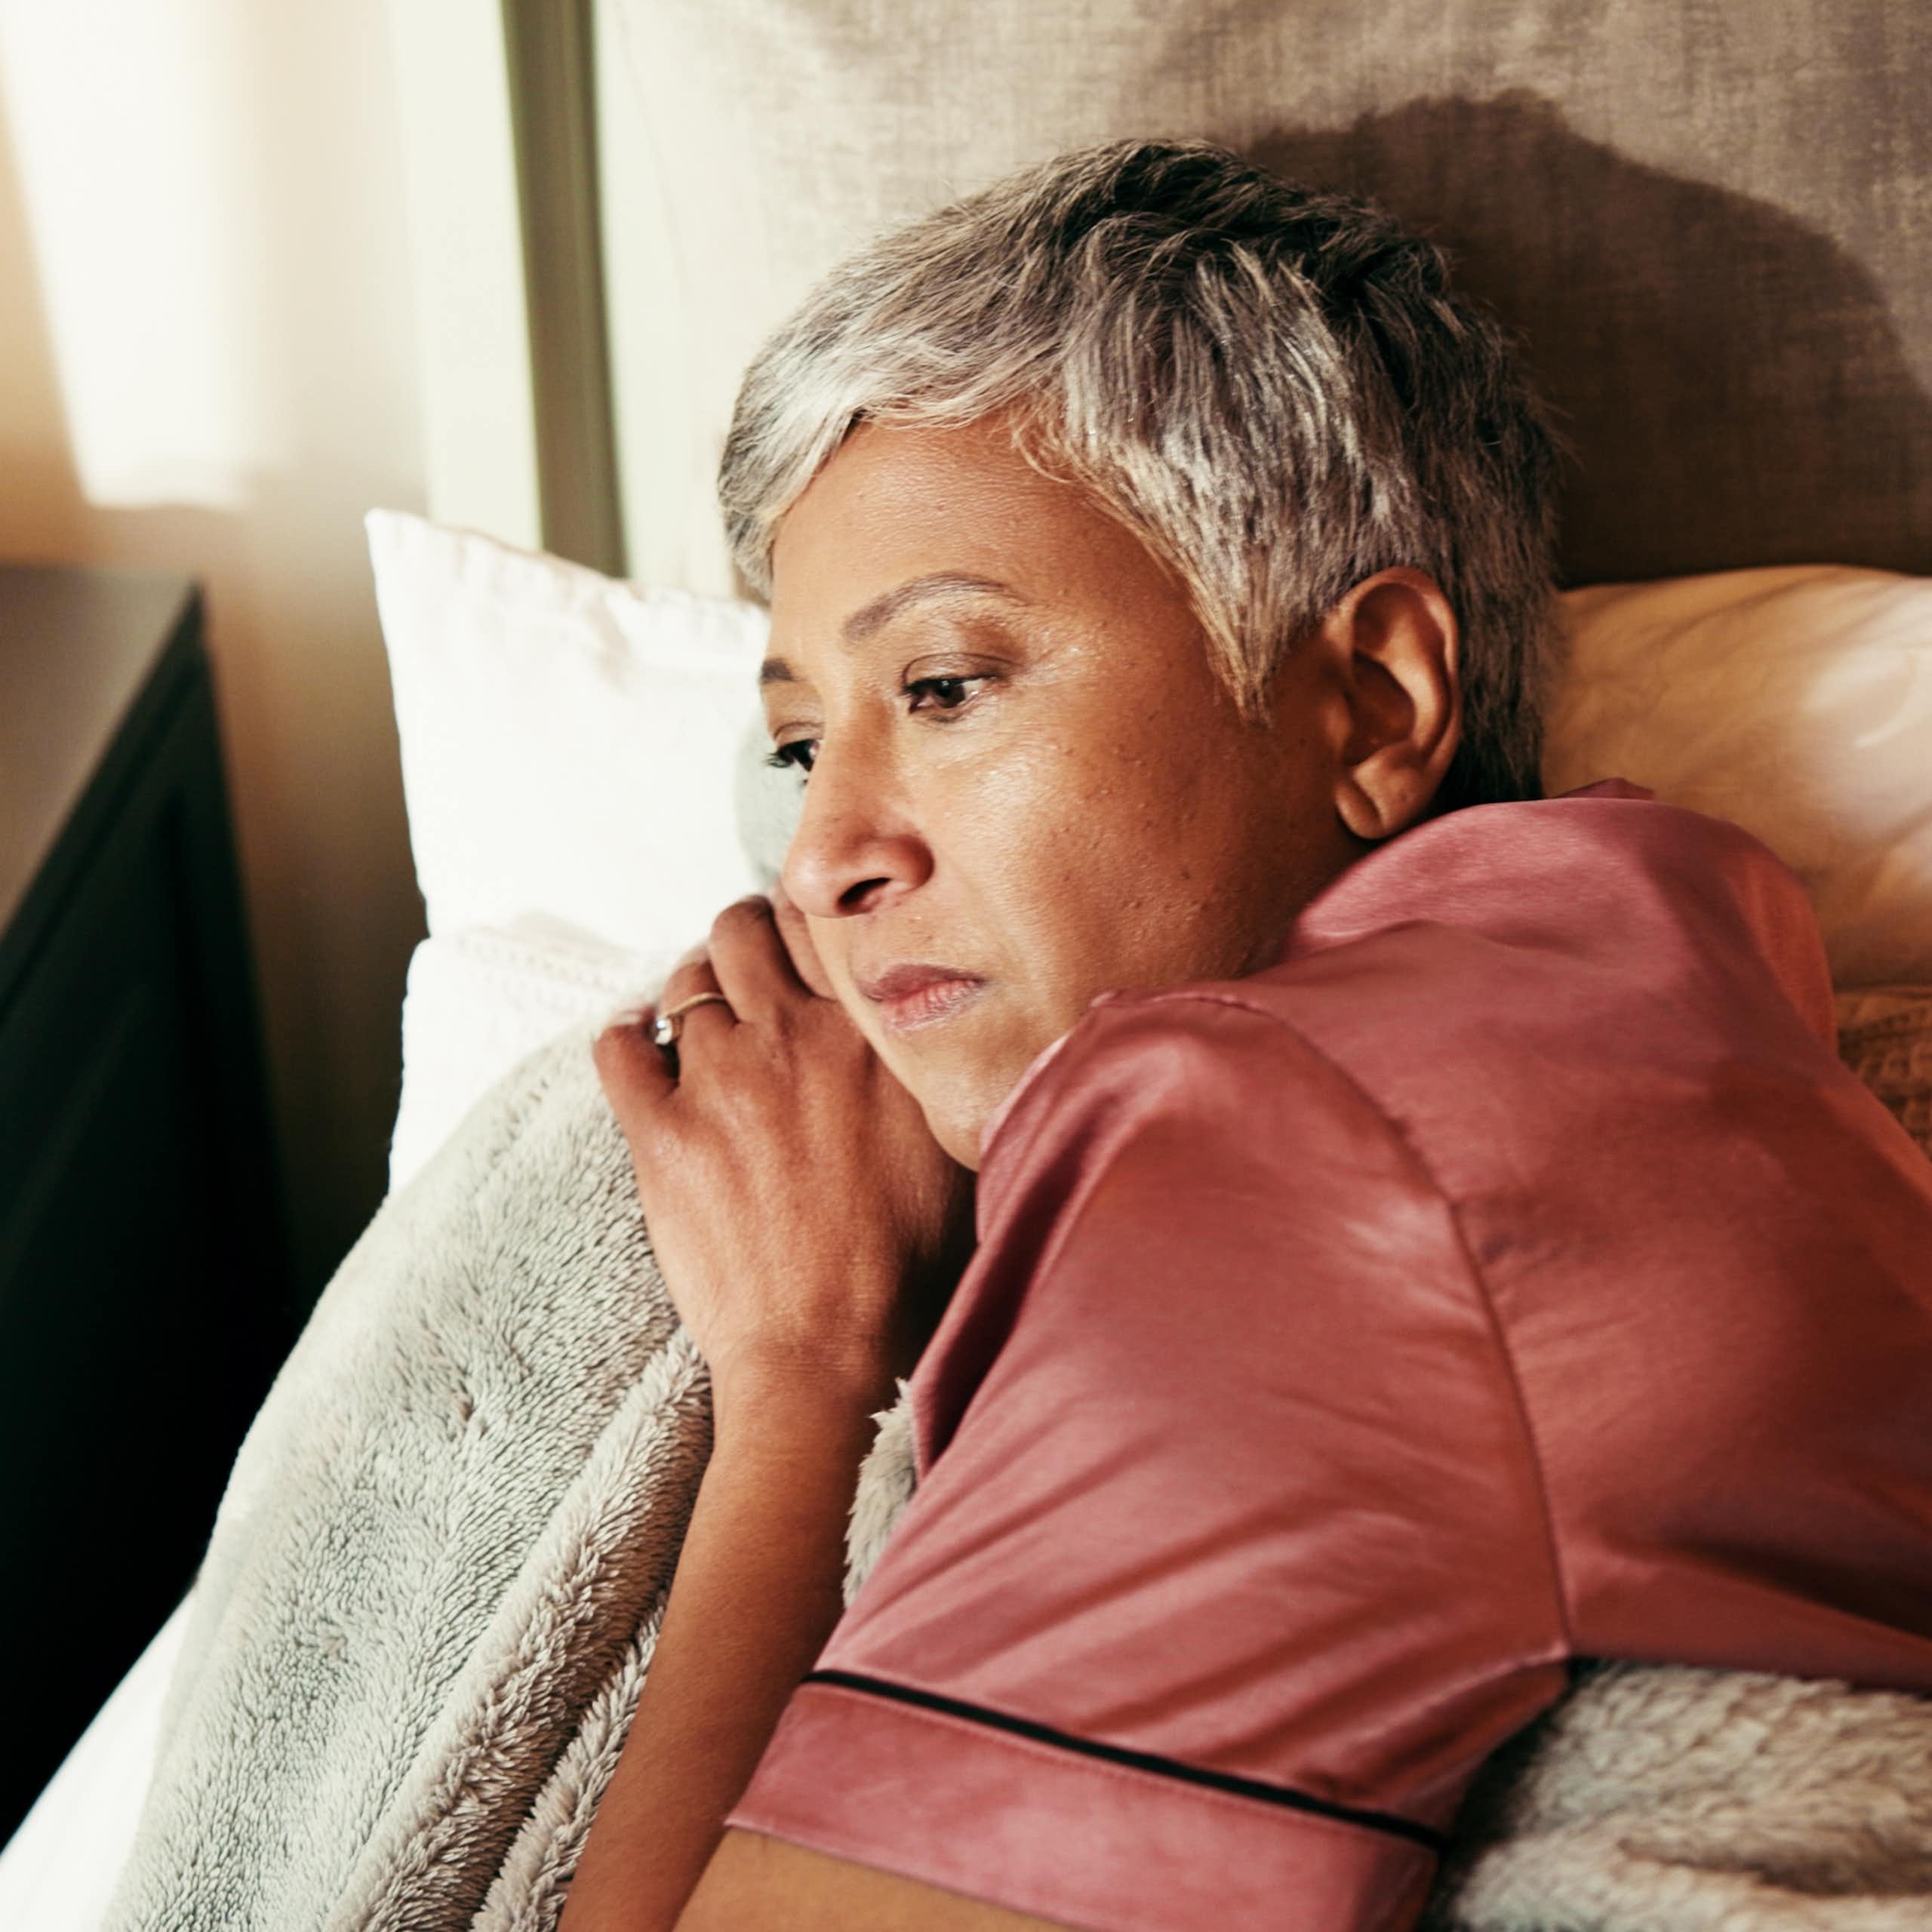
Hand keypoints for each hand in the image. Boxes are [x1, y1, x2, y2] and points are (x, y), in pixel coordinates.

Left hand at [593, 890, 973, 1414]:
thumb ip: (938, 1067)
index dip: (809, 916)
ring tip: (705, 1011)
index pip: (823, 922)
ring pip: (687, 981)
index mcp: (869, 1033)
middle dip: (743, 933)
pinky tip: (638, 1038)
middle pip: (743, 929)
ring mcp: (719, 1082)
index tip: (806, 932)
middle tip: (750, 961)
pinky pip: (619, 1047)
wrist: (829, 1353)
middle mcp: (791, 1037)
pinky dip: (625, 1032)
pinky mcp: (660, 1134)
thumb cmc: (907, 1266)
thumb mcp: (953, 1145)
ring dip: (695, 987)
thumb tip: (944, 1023)